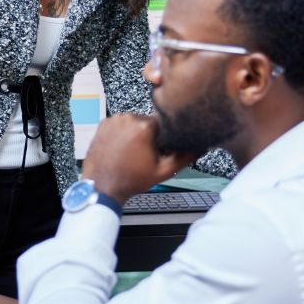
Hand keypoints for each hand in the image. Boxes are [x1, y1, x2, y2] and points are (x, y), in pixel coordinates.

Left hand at [81, 113, 195, 203]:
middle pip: (148, 122)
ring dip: (135, 134)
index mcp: (144, 127)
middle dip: (149, 136)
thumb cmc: (130, 180)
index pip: (164, 123)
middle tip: (145, 154)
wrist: (102, 186)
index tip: (161, 148)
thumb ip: (184, 158)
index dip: (164, 137)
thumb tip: (200, 148)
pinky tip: (121, 148)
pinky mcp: (103, 123)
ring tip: (131, 153)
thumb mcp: (162, 172)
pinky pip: (120, 124)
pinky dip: (122, 133)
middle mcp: (128, 118)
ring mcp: (114, 120)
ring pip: (134, 122)